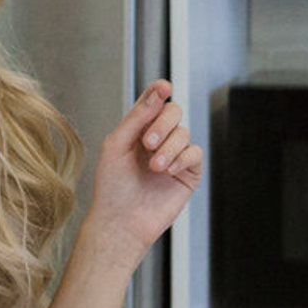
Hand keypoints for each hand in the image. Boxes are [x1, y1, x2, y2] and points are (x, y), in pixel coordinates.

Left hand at [79, 81, 199, 267]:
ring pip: (185, 133)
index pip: (153, 103)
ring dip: (169, 148)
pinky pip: (196, 154)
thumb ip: (137, 117)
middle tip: (148, 143)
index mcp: (138, 130)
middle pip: (173, 113)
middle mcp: (158, 140)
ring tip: (155, 167)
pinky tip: (168, 171)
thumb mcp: (116, 145)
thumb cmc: (112, 187)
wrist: (121, 221)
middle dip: (162, 125)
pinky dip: (183, 158)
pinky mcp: (188, 173)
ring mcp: (174, 156)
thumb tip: (158, 93)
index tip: (164, 86)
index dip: (159, 91)